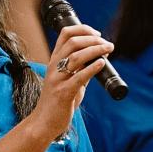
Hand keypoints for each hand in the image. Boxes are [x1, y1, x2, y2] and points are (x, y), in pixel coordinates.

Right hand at [31, 24, 112, 138]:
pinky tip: (102, 63)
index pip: (65, 34)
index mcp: (54, 61)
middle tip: (107, 44)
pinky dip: (92, 67)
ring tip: (108, 49)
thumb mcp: (68, 80)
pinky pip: (79, 76)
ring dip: (96, 50)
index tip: (97, 34)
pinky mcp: (63, 93)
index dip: (83, 29)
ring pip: (76, 56)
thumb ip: (81, 69)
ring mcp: (57, 79)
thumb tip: (99, 58)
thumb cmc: (57, 102)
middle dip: (93, 39)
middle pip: (73, 42)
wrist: (43, 122)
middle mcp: (54, 67)